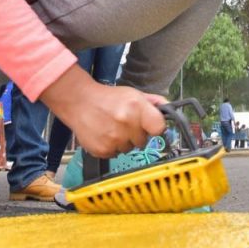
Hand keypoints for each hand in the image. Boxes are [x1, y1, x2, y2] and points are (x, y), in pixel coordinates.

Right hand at [38, 64, 166, 157]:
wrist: (79, 102)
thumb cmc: (108, 98)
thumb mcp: (132, 94)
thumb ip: (153, 102)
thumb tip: (169, 108)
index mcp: (137, 108)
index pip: (159, 128)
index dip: (155, 127)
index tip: (149, 125)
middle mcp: (127, 124)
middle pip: (143, 140)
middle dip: (136, 133)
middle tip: (125, 123)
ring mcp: (115, 139)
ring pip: (129, 148)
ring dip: (123, 141)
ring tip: (112, 127)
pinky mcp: (103, 150)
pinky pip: (115, 154)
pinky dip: (111, 146)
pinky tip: (104, 133)